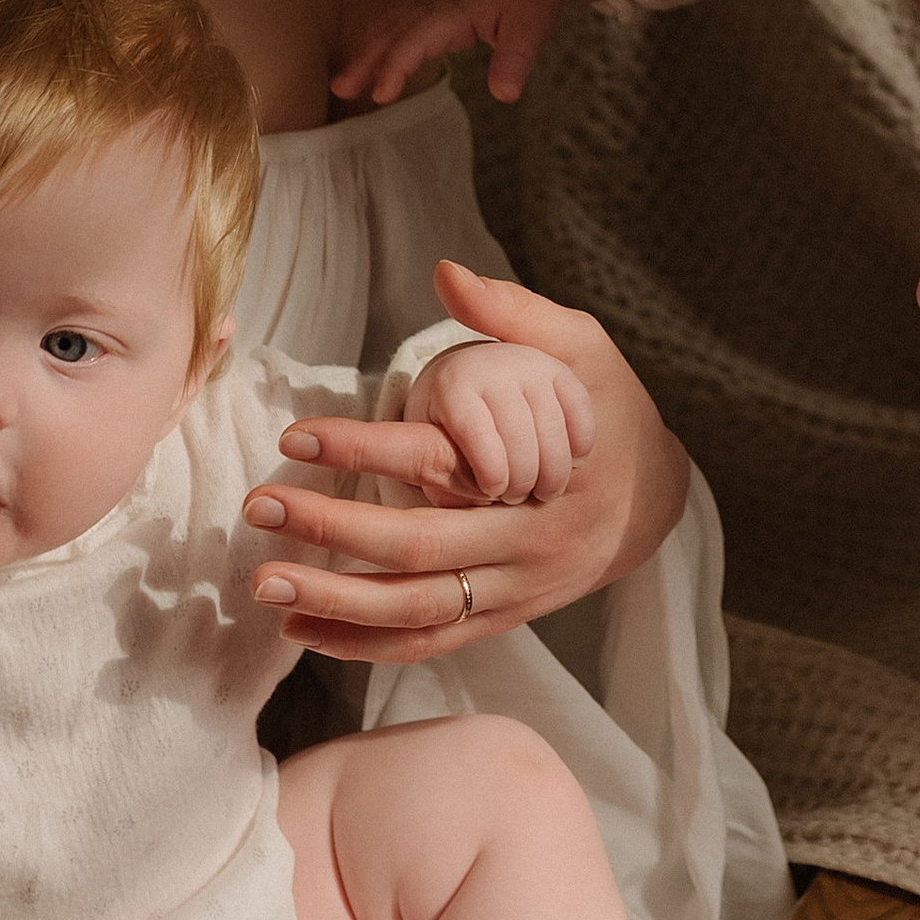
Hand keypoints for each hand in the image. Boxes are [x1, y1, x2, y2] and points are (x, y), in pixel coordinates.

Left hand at [239, 262, 686, 661]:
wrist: (661, 499)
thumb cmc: (613, 410)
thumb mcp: (584, 346)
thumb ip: (514, 312)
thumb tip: (445, 273)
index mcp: (542, 473)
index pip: (440, 463)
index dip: (364, 450)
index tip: (296, 434)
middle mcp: (528, 543)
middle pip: (418, 550)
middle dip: (331, 530)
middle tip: (258, 506)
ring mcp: (518, 590)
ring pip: (419, 613)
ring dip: (336, 606)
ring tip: (264, 588)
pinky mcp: (506, 617)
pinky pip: (430, 642)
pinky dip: (366, 646)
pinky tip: (304, 632)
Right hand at [335, 0, 580, 108]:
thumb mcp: (532, 27)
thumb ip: (514, 61)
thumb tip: (504, 96)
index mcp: (455, 10)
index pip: (415, 40)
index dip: (395, 67)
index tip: (380, 95)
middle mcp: (438, 3)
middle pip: (392, 31)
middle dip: (364, 60)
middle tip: (341, 87)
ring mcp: (436, 0)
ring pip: (392, 24)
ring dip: (368, 49)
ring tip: (347, 79)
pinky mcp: (441, 2)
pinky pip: (401, 19)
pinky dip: (382, 36)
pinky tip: (374, 52)